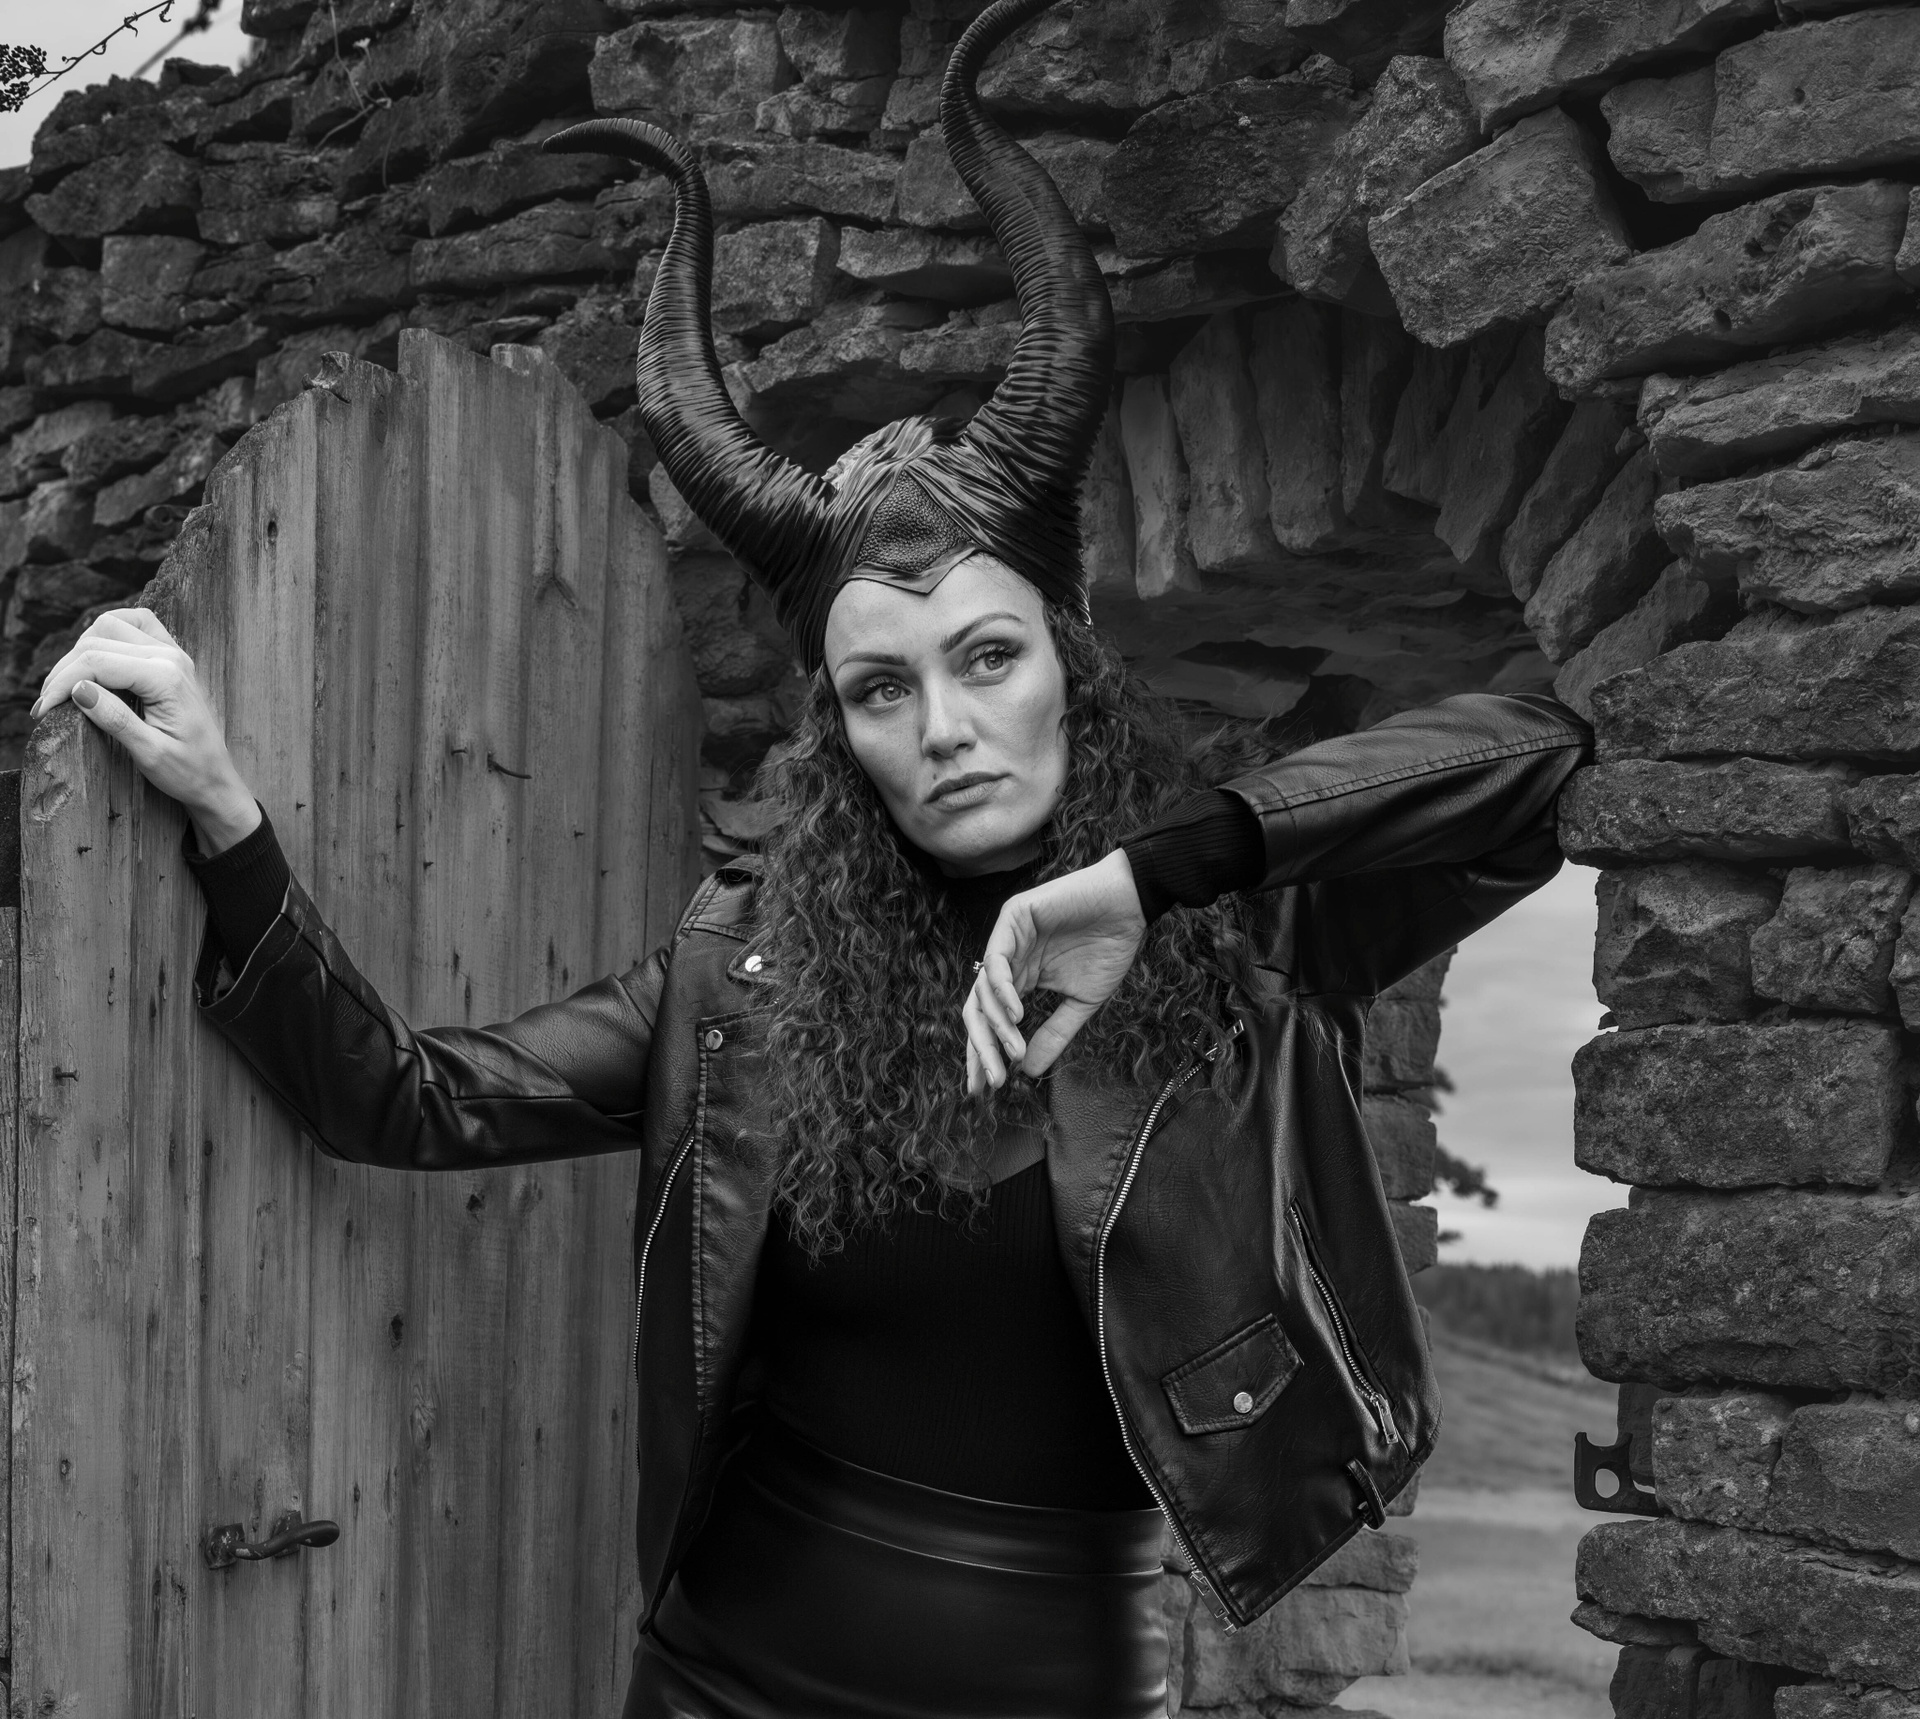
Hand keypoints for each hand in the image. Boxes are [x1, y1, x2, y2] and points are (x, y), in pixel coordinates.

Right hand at [31, 608, 261, 855]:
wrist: (216, 779)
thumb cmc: (188, 771)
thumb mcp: (149, 754)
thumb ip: (115, 719)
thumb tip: (78, 689)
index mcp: (167, 678)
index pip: (97, 662)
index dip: (62, 683)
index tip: (43, 711)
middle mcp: (171, 657)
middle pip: (98, 640)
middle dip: (66, 669)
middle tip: (49, 704)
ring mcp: (173, 653)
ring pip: (112, 625)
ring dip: (82, 649)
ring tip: (67, 686)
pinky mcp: (171, 657)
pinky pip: (134, 625)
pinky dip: (107, 635)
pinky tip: (93, 660)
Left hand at [963, 849, 1146, 1095]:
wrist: (1129, 906)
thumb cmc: (1108, 947)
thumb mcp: (1080, 1002)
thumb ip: (1053, 1034)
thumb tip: (1027, 1073)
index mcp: (1019, 980)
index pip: (991, 1021)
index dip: (985, 1054)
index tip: (986, 1090)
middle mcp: (1007, 960)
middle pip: (977, 1010)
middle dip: (981, 1048)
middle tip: (991, 1081)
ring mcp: (1007, 938)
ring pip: (983, 990)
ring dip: (996, 1026)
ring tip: (1012, 1051)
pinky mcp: (1013, 917)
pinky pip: (996, 959)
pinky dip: (1002, 990)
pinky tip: (1017, 1014)